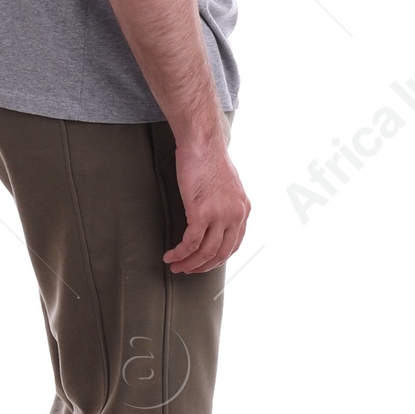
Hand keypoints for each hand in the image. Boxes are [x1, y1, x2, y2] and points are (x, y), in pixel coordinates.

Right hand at [164, 134, 250, 273]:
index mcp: (243, 209)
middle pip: (221, 253)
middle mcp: (236, 214)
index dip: (217, 258)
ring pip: (205, 251)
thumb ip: (225, 204)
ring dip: (188, 263)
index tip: (203, 263)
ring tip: (176, 266)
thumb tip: (215, 218)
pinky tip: (171, 255)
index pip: (234, 244)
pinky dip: (180, 253)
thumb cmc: (208, 159)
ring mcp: (220, 215)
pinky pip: (191, 242)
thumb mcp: (226, 185)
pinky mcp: (202, 213)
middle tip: (187, 270)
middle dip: (202, 266)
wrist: (202, 143)